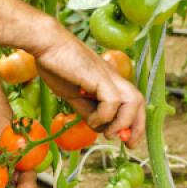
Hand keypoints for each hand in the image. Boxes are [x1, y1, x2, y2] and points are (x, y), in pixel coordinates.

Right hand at [34, 23, 145, 147]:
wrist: (47, 44)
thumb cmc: (58, 66)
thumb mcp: (75, 96)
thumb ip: (88, 110)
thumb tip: (99, 126)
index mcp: (109, 82)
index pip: (132, 103)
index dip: (134, 124)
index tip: (127, 141)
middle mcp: (113, 78)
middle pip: (138, 101)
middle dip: (137, 126)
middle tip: (126, 142)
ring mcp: (108, 76)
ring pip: (132, 101)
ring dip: (122, 122)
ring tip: (106, 132)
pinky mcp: (100, 77)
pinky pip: (113, 101)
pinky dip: (105, 115)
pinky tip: (91, 117)